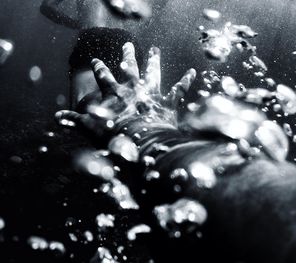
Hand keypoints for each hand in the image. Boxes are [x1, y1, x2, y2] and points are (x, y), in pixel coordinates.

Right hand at [55, 42, 196, 137]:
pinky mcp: (168, 102)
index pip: (103, 77)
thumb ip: (75, 120)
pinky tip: (193, 72)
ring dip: (153, 61)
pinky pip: (179, 89)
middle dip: (127, 55)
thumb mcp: (90, 129)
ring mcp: (152, 93)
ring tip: (155, 49)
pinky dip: (186, 80)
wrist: (142, 144)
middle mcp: (134, 88)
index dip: (98, 68)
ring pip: (152, 72)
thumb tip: (56, 116)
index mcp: (115, 93)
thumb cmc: (115, 137)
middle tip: (127, 44)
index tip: (94, 59)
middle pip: (129, 67)